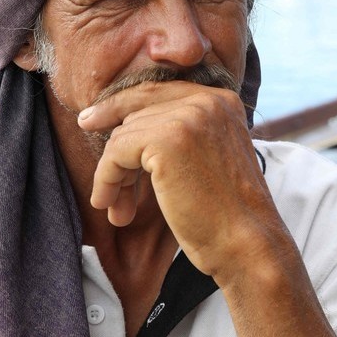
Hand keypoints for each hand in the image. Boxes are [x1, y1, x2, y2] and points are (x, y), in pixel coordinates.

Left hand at [76, 81, 283, 275]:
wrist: (247, 243)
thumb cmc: (228, 214)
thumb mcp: (210, 158)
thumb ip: (181, 134)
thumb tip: (123, 126)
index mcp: (222, 101)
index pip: (157, 92)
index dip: (119, 106)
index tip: (89, 122)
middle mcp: (208, 100)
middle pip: (137, 112)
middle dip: (118, 154)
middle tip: (108, 192)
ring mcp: (188, 116)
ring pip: (123, 134)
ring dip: (113, 175)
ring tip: (119, 210)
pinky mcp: (167, 139)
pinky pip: (116, 152)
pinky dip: (106, 179)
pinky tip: (112, 207)